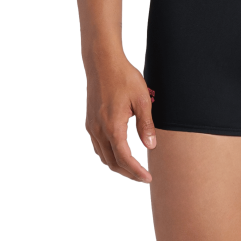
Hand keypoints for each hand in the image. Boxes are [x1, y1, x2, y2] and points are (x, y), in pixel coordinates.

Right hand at [84, 51, 155, 181]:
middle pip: (112, 162)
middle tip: (143, 177)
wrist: (102, 62)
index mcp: (113, 126)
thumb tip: (151, 146)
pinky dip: (108, 155)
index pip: (124, 158)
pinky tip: (118, 152)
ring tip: (133, 168)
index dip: (136, 172)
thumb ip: (146, 125)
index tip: (148, 178)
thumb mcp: (142, 99)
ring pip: (103, 156)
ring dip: (117, 165)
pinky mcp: (89, 121)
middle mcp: (98, 129)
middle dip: (128, 173)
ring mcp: (91, 126)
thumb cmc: (124, 77)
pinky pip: (97, 146)